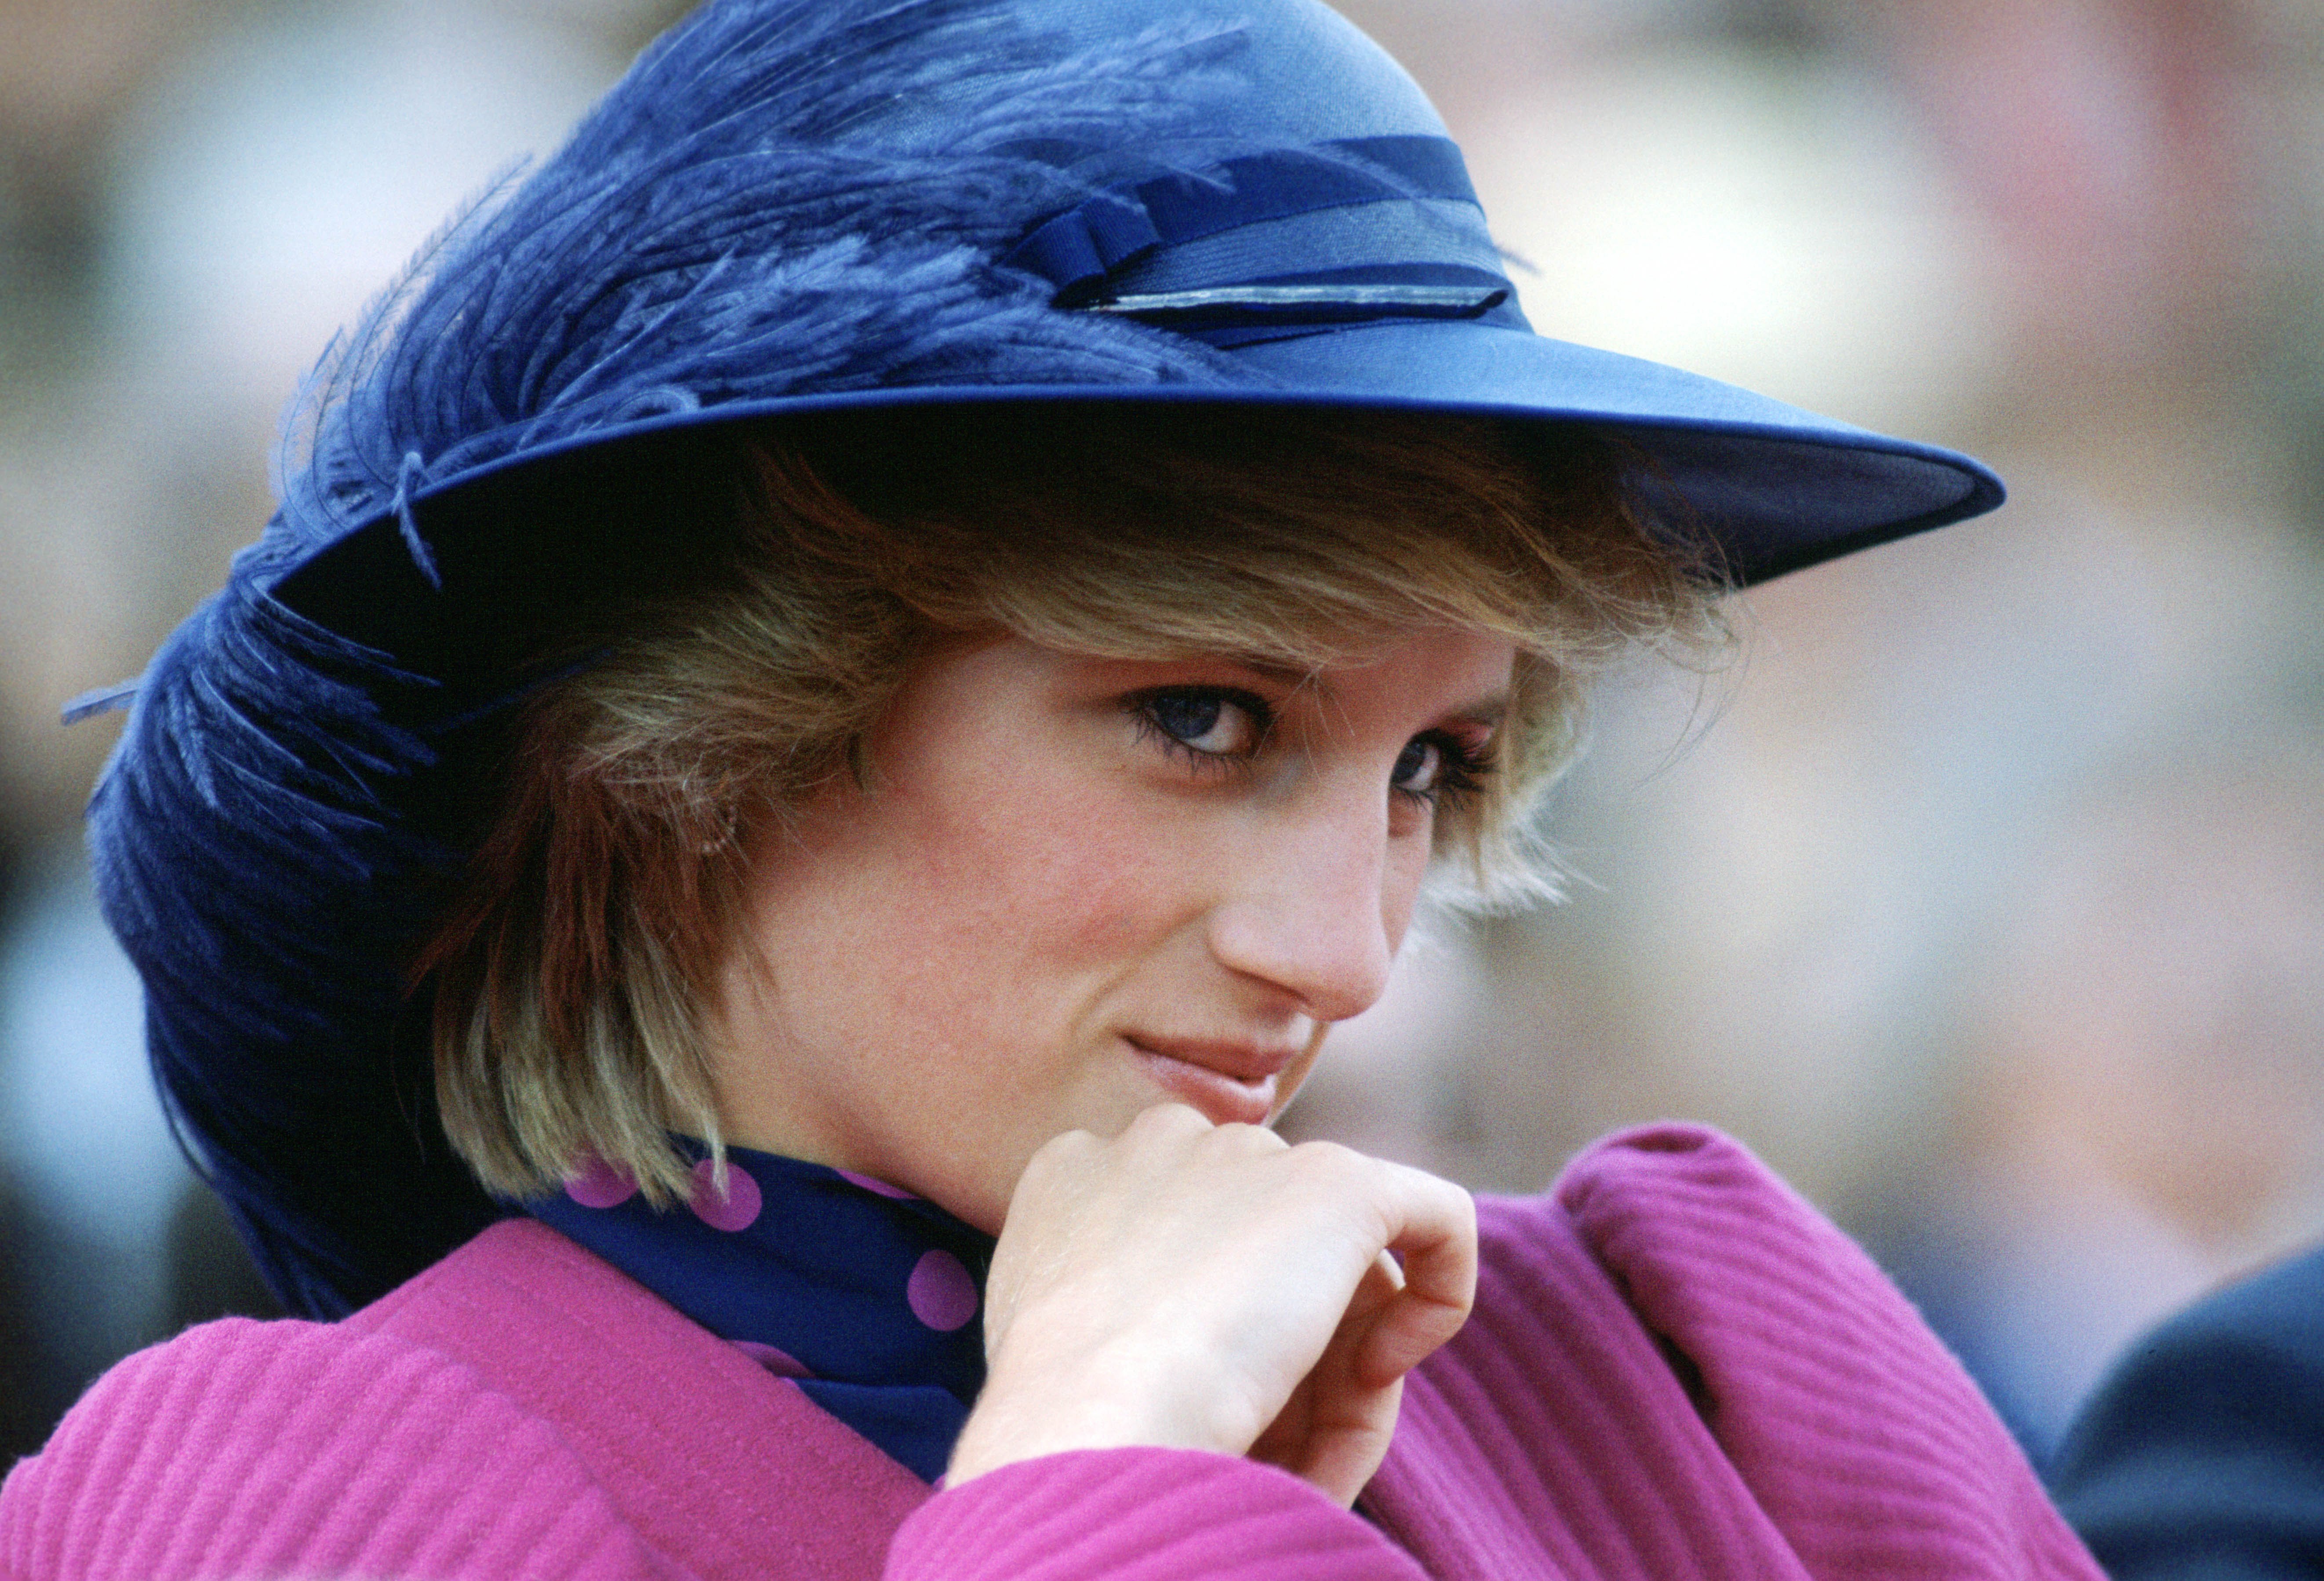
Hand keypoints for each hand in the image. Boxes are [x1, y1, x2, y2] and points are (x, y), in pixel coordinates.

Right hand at [945, 1103, 1476, 1505]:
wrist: (1088, 1421)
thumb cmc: (1065, 1424)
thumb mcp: (1063, 1351)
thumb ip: (1125, 1304)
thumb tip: (1214, 1338)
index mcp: (1077, 1175)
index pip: (1183, 1236)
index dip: (1207, 1324)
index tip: (1204, 1406)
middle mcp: (1159, 1142)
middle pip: (1263, 1245)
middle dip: (1279, 1349)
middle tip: (1267, 1450)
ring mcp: (1248, 1154)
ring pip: (1338, 1264)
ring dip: (1337, 1376)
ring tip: (1310, 1464)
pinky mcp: (1339, 1182)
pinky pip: (1435, 1221)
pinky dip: (1436, 1300)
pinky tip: (1386, 1372)